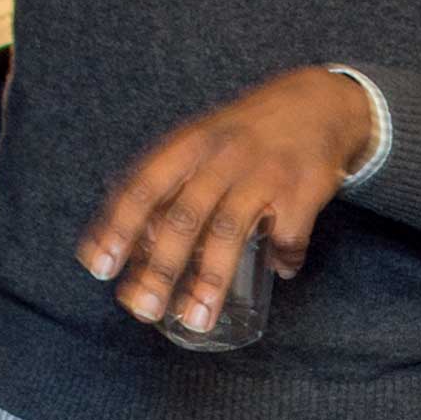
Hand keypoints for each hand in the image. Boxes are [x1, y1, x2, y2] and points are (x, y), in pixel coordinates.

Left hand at [78, 68, 376, 330]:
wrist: (320, 100)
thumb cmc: (246, 132)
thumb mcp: (202, 141)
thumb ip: (172, 187)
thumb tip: (140, 249)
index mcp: (189, 144)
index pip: (142, 187)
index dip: (117, 228)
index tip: (100, 268)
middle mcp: (221, 156)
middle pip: (183, 218)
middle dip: (161, 269)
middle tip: (144, 309)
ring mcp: (263, 172)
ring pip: (230, 232)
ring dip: (210, 281)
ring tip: (197, 319)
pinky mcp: (302, 188)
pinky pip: (287, 235)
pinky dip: (284, 258)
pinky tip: (281, 271)